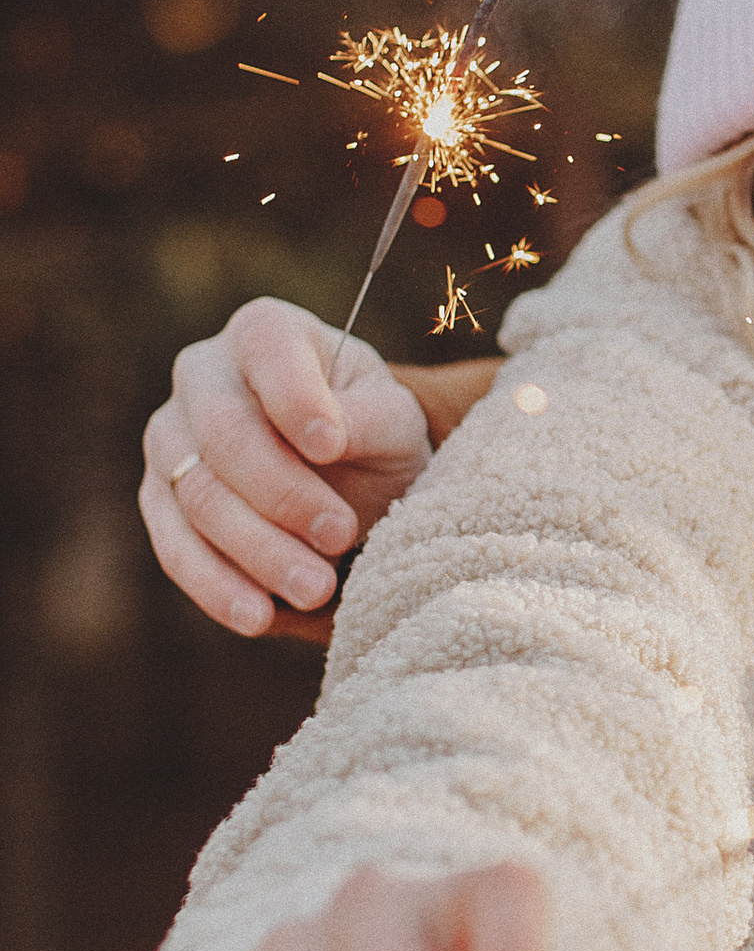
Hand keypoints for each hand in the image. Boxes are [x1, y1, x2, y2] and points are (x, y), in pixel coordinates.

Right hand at [142, 299, 430, 640]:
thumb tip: (332, 436)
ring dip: (258, 549)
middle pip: (225, 434)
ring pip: (198, 497)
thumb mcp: (394, 420)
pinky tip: (258, 616)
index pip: (268, 352)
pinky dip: (217, 586)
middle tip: (341, 536)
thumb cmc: (373, 432)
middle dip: (283, 493)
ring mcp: (170, 439)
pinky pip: (175, 547)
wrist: (348, 474)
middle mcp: (202, 375)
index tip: (332, 446)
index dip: (296, 399)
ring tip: (317, 589)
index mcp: (264, 334)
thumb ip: (370, 418)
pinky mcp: (161, 501)